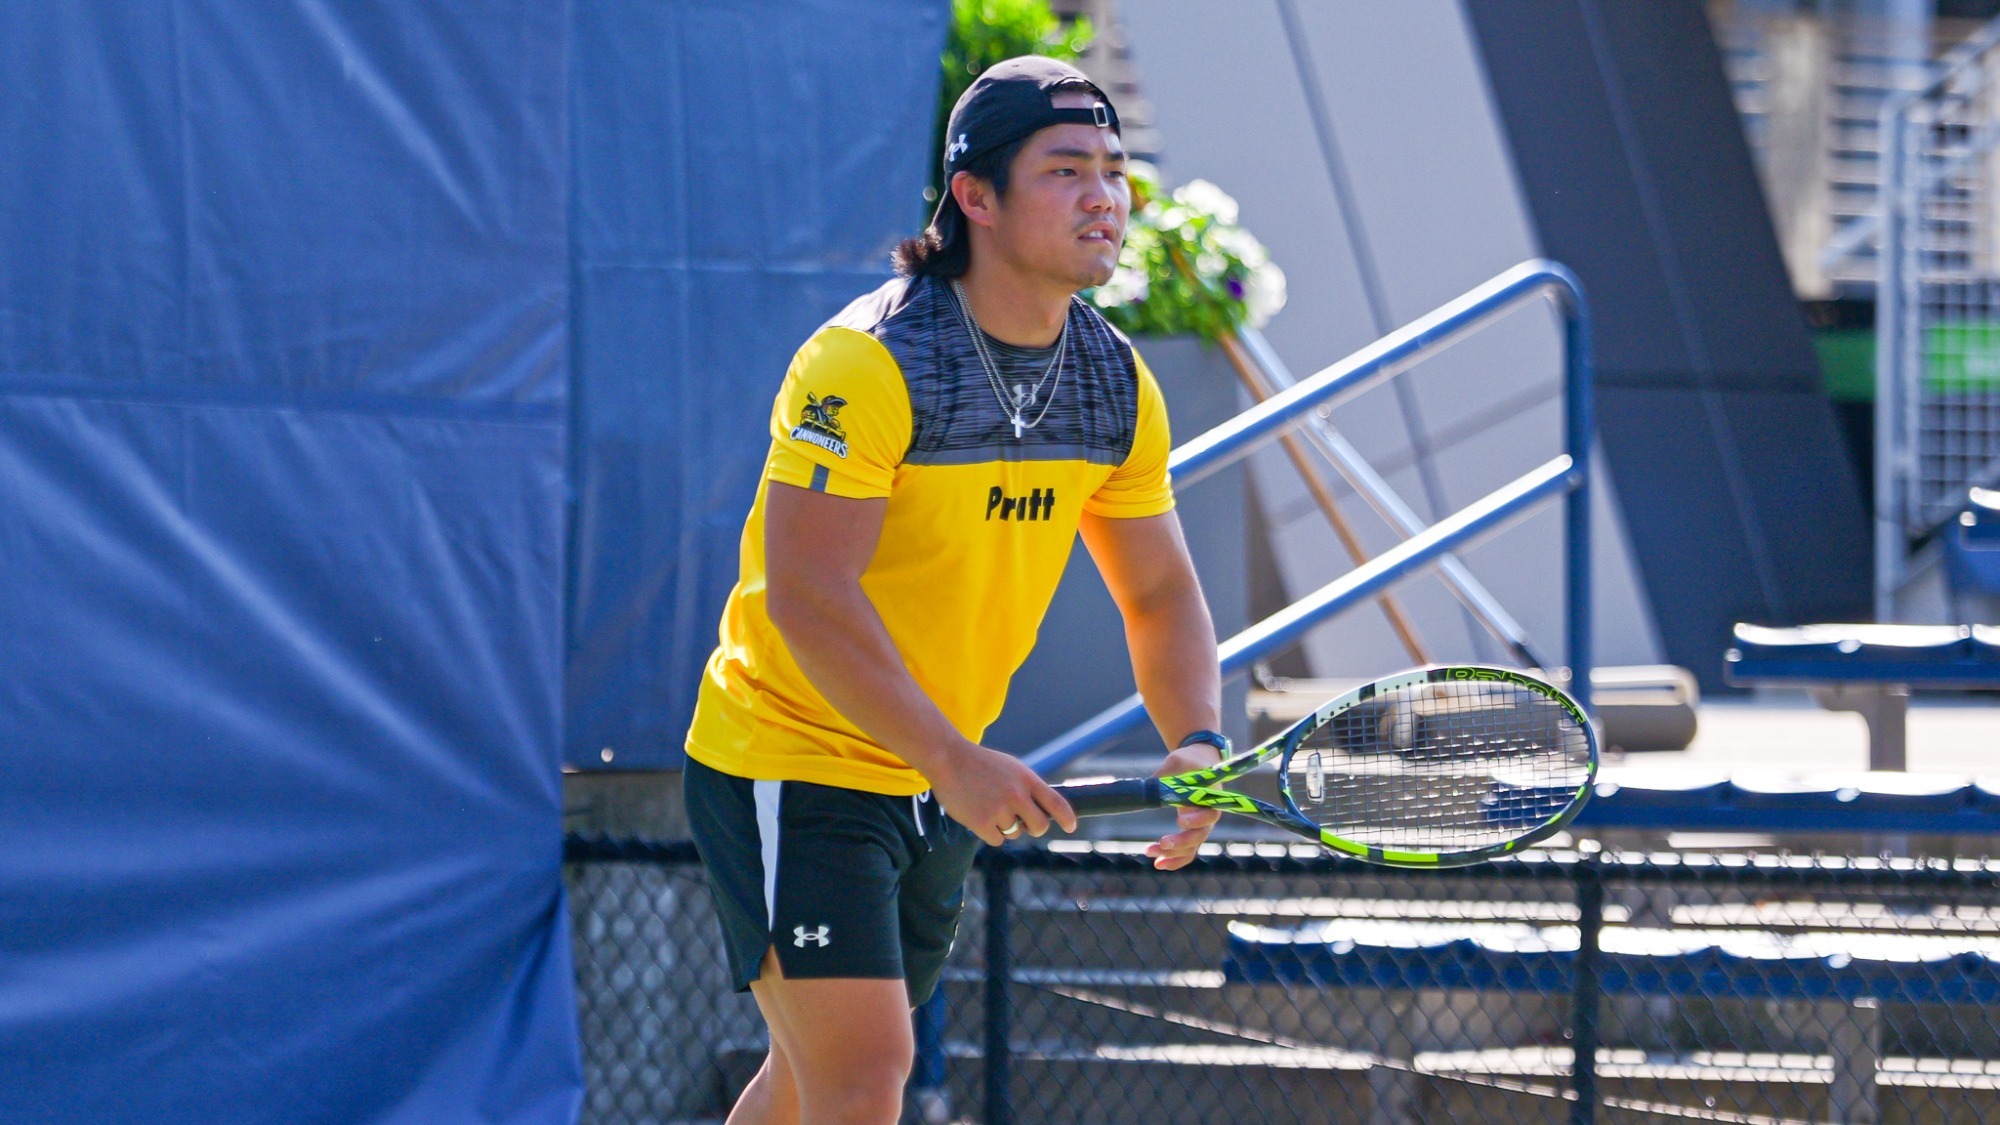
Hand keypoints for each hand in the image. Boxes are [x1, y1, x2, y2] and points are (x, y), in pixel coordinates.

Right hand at [929, 741, 1077, 846]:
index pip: (1057, 804)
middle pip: (1040, 826)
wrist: (948, 759)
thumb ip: (1028, 787)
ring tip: (989, 806)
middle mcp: (1017, 795)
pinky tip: (979, 815)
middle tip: (1024, 823)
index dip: (1067, 819)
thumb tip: (1045, 810)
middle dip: (1034, 827)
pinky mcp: (982, 823)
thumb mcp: (1011, 767)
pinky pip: (998, 839)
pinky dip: (990, 832)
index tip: (1070, 827)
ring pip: (1016, 833)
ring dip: (1006, 826)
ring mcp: (1000, 810)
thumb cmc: (981, 764)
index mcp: (1027, 779)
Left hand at [1146, 742, 1223, 869]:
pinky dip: (1173, 859)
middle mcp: (1208, 815)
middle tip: (1162, 842)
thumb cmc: (1189, 761)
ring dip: (1172, 855)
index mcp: (1209, 797)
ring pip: (1191, 848)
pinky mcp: (1191, 832)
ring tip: (1149, 852)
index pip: (1209, 814)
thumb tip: (1149, 788)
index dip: (1197, 820)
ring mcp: (1200, 826)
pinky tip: (1158, 863)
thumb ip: (1166, 774)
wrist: (1198, 763)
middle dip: (1181, 843)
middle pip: (1200, 836)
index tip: (1180, 820)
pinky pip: (1186, 852)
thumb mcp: (1177, 761)